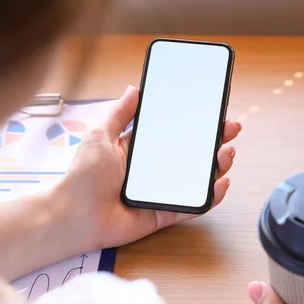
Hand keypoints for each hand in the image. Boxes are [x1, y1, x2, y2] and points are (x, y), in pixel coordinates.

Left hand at [56, 85, 241, 250]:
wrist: (73, 215)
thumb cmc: (82, 176)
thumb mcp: (100, 136)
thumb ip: (120, 113)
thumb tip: (134, 89)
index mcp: (138, 150)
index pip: (174, 134)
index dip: (195, 124)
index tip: (213, 113)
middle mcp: (152, 171)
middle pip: (191, 155)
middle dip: (214, 142)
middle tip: (230, 130)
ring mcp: (160, 193)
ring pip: (196, 180)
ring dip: (216, 167)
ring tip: (226, 154)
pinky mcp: (162, 214)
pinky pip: (191, 206)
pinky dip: (209, 197)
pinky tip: (220, 184)